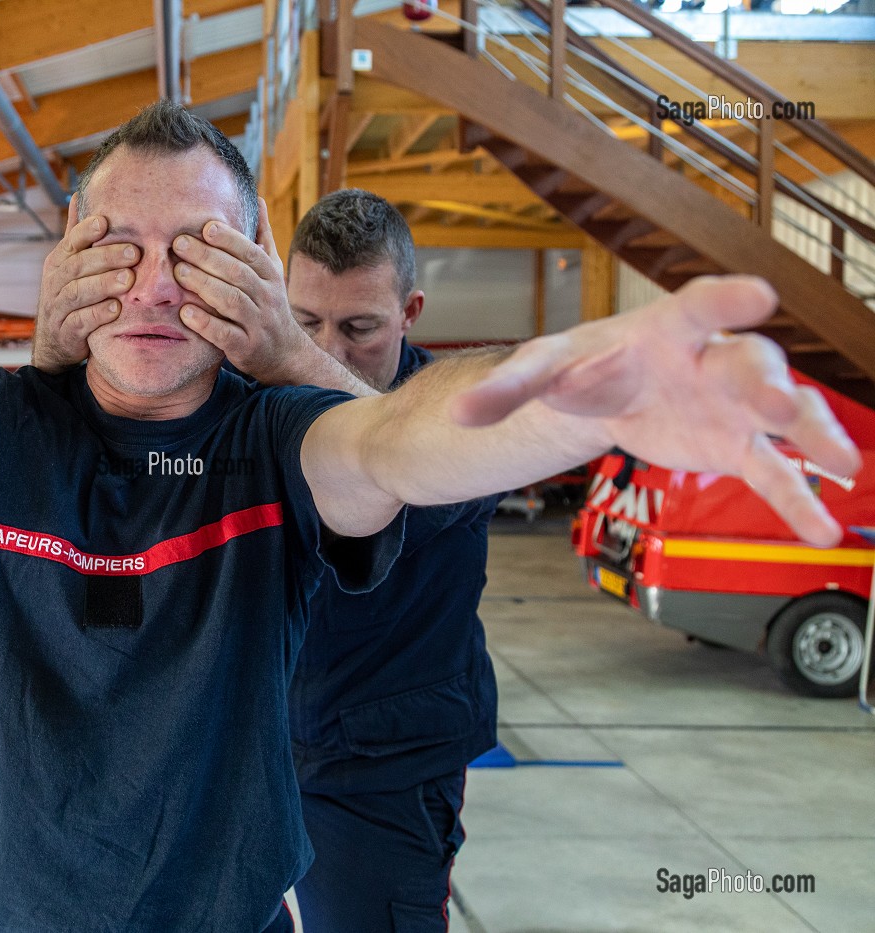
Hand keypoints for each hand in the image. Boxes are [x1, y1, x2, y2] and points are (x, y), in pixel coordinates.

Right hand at [32, 199, 140, 372]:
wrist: (55, 343)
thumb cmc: (70, 297)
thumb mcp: (70, 265)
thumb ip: (76, 236)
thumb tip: (78, 196)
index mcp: (58, 262)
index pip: (71, 242)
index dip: (86, 231)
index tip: (106, 221)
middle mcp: (55, 282)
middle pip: (78, 265)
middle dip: (106, 257)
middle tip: (134, 252)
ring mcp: (58, 307)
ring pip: (78, 292)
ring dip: (104, 284)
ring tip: (129, 279)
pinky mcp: (66, 332)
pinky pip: (81, 322)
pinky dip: (98, 315)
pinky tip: (117, 309)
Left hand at [173, 198, 315, 382]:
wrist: (285, 353)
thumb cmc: (268, 304)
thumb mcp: (271, 270)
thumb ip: (262, 237)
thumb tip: (259, 200)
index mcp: (270, 275)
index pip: (251, 253)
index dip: (229, 239)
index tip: (205, 226)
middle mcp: (267, 297)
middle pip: (238, 274)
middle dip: (208, 257)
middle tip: (179, 244)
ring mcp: (258, 324)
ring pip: (232, 301)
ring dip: (204, 285)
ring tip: (178, 272)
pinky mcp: (246, 348)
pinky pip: (225, 334)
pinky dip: (205, 323)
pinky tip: (185, 312)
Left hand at [452, 276, 861, 545]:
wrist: (605, 392)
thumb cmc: (580, 365)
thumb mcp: (540, 371)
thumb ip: (506, 387)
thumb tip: (460, 412)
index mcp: (665, 330)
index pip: (700, 305)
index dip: (727, 298)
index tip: (758, 292)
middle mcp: (710, 360)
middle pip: (749, 362)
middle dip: (768, 380)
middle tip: (782, 402)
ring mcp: (730, 405)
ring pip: (780, 415)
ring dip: (810, 433)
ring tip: (842, 463)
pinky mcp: (734, 447)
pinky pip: (772, 474)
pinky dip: (797, 500)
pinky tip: (822, 529)